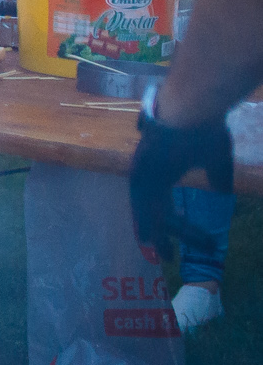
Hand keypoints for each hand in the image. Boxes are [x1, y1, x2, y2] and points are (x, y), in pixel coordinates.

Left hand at [131, 96, 235, 257]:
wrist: (193, 106)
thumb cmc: (204, 127)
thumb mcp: (216, 159)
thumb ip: (217, 177)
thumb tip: (223, 194)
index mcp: (161, 170)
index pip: (162, 203)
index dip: (173, 224)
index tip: (189, 241)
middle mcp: (147, 172)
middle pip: (151, 211)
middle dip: (160, 235)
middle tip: (166, 258)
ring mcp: (142, 171)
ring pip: (148, 210)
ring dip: (161, 234)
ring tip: (167, 255)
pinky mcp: (143, 170)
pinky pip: (146, 203)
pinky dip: (151, 222)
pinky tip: (153, 238)